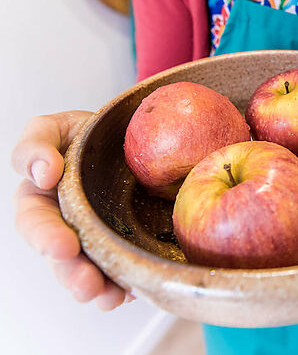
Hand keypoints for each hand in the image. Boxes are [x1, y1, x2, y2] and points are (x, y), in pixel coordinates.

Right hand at [11, 111, 133, 309]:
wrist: (135, 140)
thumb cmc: (92, 135)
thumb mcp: (58, 128)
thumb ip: (38, 144)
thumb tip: (44, 173)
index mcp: (42, 201)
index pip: (34, 222)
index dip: (46, 237)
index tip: (65, 246)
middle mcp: (67, 225)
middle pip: (63, 259)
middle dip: (72, 274)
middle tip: (87, 284)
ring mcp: (97, 238)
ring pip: (89, 272)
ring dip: (97, 288)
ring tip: (109, 297)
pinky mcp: (126, 246)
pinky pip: (121, 271)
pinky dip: (124, 285)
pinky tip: (132, 290)